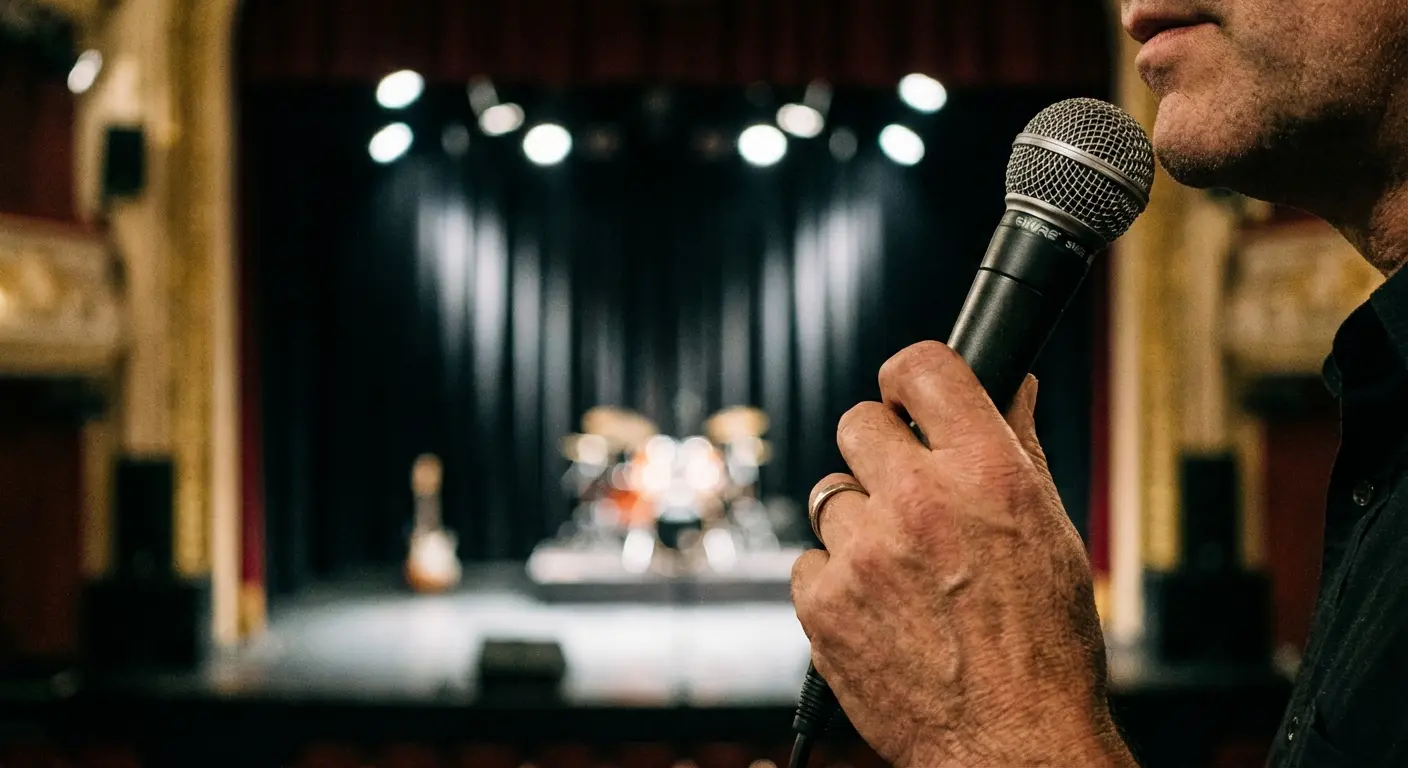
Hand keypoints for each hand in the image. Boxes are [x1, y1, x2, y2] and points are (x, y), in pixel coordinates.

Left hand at [790, 341, 1133, 766]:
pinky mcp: (824, 603)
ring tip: (904, 573)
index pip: (923, 369)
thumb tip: (1014, 385)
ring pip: (833, 497)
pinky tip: (879, 609)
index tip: (905, 396)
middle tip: (905, 494)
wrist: (1014, 744)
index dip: (908, 377)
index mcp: (988, 473)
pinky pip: (810, 561)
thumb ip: (1019, 447)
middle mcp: (922, 502)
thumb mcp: (1051, 533)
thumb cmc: (1044, 645)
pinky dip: (836, 580)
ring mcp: (865, 553)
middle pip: (858, 424)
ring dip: (860, 526)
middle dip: (880, 454)